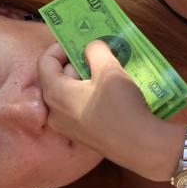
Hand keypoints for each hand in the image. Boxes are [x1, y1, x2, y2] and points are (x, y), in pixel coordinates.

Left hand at [36, 40, 177, 180]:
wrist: (140, 146)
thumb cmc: (120, 106)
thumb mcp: (109, 69)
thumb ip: (95, 50)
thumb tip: (90, 47)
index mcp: (54, 93)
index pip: (46, 61)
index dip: (61, 46)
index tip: (81, 42)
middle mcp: (54, 111)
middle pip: (57, 77)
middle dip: (77, 62)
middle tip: (99, 55)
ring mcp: (66, 127)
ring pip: (69, 93)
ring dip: (85, 78)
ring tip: (108, 72)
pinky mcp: (81, 135)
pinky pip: (78, 108)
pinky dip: (89, 95)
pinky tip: (111, 94)